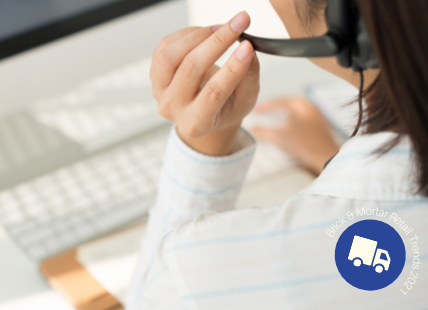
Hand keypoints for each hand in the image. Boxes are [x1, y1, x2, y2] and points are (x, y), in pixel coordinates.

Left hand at [150, 11, 259, 155]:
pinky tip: (206, 34)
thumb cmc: (225, 108)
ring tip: (221, 29)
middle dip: (218, 42)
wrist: (204, 113)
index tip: (247, 47)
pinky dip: (188, 34)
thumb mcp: (245, 100)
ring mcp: (160, 91)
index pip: (214, 93)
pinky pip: (166, 46)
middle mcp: (174, 108)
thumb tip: (248, 50)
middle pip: (191, 69)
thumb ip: (249, 77)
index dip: (232, 68)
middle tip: (239, 24)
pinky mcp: (155, 73)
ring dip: (199, 35)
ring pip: (171, 55)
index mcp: (197, 123)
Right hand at [251, 97, 339, 174]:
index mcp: (299, 104)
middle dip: (274, 109)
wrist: (326, 157)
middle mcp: (309, 106)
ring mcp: (316, 115)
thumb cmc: (303, 144)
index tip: (254, 110)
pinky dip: (292, 122)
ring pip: (295, 112)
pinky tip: (288, 130)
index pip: (277, 101)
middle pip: (287, 105)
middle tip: (262, 113)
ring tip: (273, 121)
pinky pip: (302, 120)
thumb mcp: (278, 137)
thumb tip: (251, 129)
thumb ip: (262, 132)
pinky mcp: (320, 126)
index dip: (263, 107)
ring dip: (283, 116)